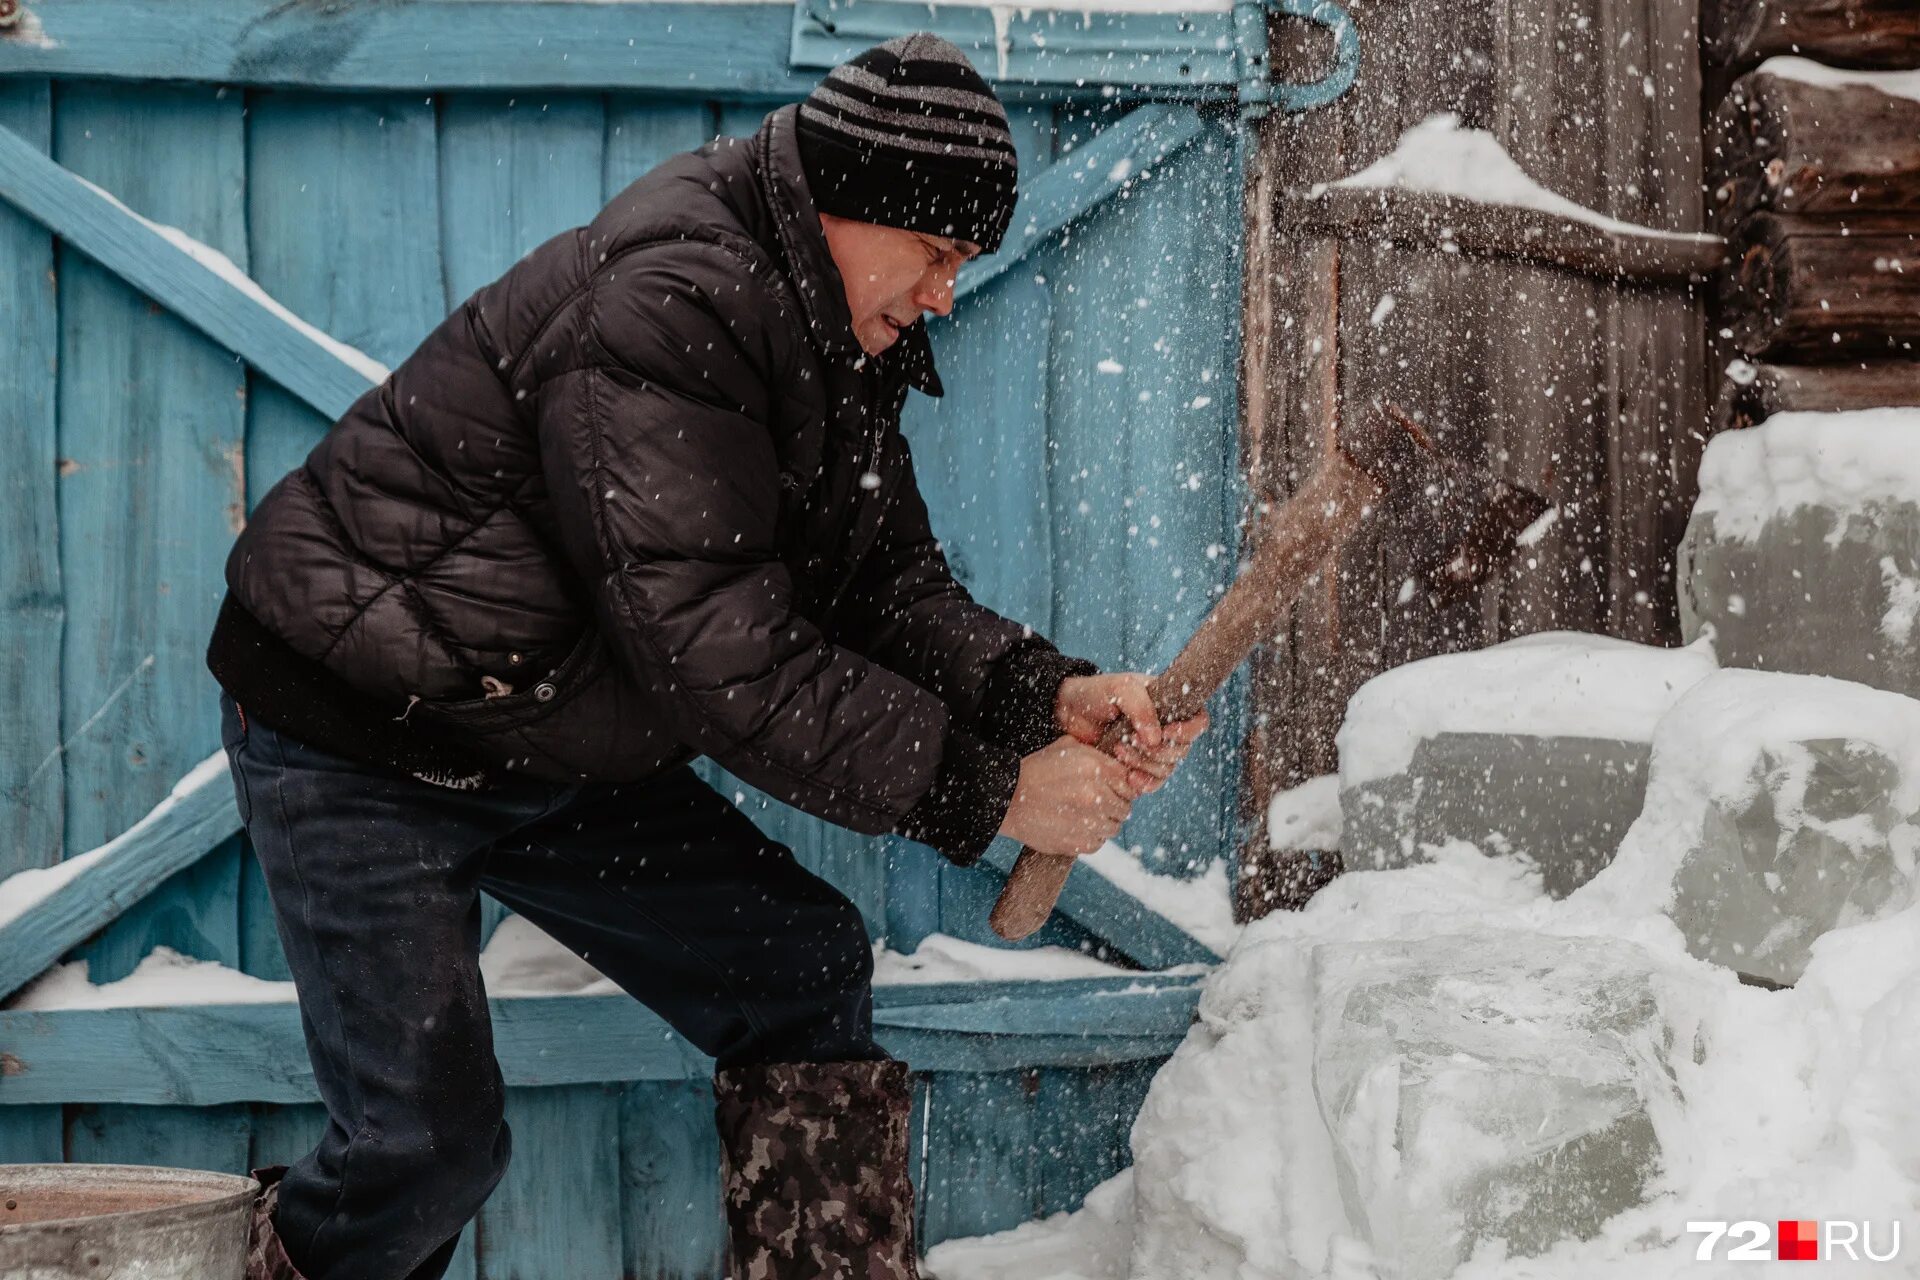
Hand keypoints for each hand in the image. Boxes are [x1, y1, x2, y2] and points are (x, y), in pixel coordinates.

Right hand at [999, 736, 1135, 856]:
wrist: (1007, 800)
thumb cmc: (1034, 772)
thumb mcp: (1064, 747)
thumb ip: (1095, 753)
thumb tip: (1117, 765)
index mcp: (1095, 767)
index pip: (1128, 781)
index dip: (1120, 785)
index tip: (1110, 788)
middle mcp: (1096, 795)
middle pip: (1125, 806)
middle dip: (1114, 804)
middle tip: (1096, 804)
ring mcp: (1089, 821)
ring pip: (1113, 827)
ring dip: (1103, 822)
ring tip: (1083, 816)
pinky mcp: (1079, 843)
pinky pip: (1098, 842)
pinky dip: (1090, 837)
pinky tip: (1074, 826)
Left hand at [1056, 674, 1210, 794]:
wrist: (1069, 712)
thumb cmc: (1096, 693)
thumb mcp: (1120, 689)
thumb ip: (1141, 708)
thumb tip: (1156, 739)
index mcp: (1169, 705)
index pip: (1198, 721)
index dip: (1187, 731)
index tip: (1165, 732)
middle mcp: (1165, 728)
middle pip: (1183, 750)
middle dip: (1157, 750)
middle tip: (1131, 740)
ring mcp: (1151, 750)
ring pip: (1167, 768)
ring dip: (1145, 763)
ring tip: (1118, 750)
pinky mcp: (1136, 767)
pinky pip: (1153, 782)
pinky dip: (1144, 782)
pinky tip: (1129, 778)